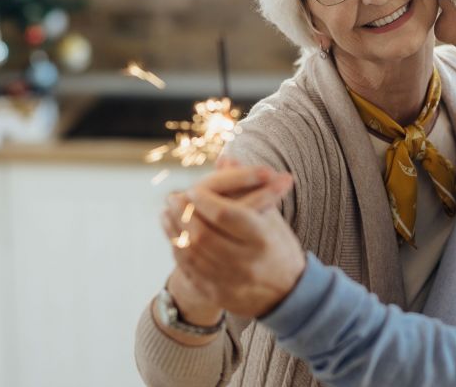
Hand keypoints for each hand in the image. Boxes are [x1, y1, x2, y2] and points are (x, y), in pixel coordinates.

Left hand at [154, 159, 286, 341]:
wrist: (288, 293)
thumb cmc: (277, 245)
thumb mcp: (270, 216)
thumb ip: (247, 188)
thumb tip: (226, 159)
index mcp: (262, 238)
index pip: (225, 214)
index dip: (205, 199)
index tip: (194, 188)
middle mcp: (247, 262)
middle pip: (203, 235)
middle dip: (183, 213)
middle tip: (174, 197)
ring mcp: (232, 282)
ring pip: (192, 253)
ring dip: (175, 230)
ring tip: (168, 212)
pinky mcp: (219, 295)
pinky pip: (191, 271)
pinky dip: (178, 250)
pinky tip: (174, 235)